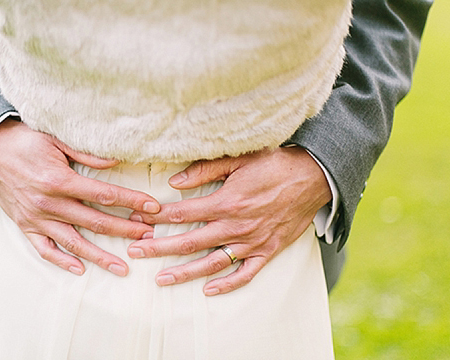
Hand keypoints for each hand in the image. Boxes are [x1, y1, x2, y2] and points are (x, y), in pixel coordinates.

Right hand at [0, 119, 159, 276]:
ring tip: (123, 268)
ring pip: (74, 242)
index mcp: (60, 180)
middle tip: (148, 238)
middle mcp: (49, 203)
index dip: (132, 202)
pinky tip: (81, 270)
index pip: (105, 195)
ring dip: (100, 256)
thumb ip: (87, 154)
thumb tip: (116, 162)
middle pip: (95, 222)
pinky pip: (45, 249)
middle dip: (125, 231)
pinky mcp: (26, 226)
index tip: (153, 208)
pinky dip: (62, 261)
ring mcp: (37, 218)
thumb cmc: (26, 141)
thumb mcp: (56, 140)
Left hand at [126, 147, 330, 294]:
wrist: (314, 176)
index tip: (137, 218)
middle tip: (136, 250)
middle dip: (159, 247)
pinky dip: (228, 284)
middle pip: (189, 241)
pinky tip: (208, 290)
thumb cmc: (275, 164)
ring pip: (212, 262)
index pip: (182, 212)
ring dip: (185, 272)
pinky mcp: (268, 250)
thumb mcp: (239, 159)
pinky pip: (246, 273)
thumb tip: (174, 182)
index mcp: (226, 201)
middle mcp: (235, 226)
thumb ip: (204, 170)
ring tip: (161, 279)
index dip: (156, 216)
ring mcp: (252, 242)